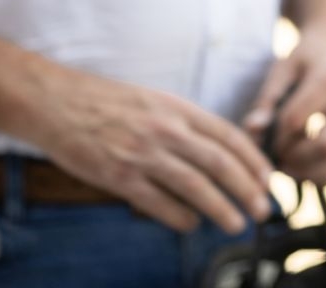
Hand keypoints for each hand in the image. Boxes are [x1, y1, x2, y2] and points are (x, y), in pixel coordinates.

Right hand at [28, 65, 272, 234]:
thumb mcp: (157, 100)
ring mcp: (143, 154)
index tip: (268, 180)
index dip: (253, 160)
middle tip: (263, 210)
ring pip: (195, 187)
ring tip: (236, 224)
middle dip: (247, 189)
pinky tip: (191, 224)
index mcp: (179, 109)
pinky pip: (158, 203)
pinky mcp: (118, 177)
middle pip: (220, 164)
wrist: (57, 102)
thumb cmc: (109, 102)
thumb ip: (186, 123)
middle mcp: (166, 130)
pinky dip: (180, 217)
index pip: (229, 136)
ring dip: (221, 209)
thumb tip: (218, 151)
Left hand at [244, 28, 325, 183]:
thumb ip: (266, 100)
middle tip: (277, 158)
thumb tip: (252, 132)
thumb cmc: (307, 57)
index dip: (275, 137)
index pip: (296, 120)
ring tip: (290, 167)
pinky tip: (307, 168)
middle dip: (296, 160)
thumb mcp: (282, 69)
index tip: (263, 139)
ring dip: (313, 173)